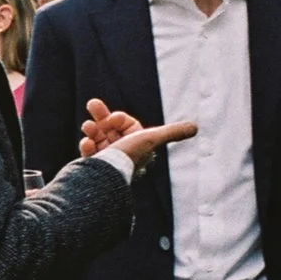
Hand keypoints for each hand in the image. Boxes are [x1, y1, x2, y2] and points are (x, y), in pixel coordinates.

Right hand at [78, 98, 197, 171]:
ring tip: (87, 127)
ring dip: (92, 129)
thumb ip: (172, 132)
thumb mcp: (152, 139)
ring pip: (98, 137)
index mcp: (137, 146)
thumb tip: (195, 127)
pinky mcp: (95, 165)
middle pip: (111, 128)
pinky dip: (86, 145)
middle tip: (92, 103)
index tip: (112, 118)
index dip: (118, 117)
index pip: (126, 125)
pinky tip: (86, 143)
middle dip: (101, 116)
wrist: (107, 176)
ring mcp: (109, 159)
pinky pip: (89, 151)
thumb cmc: (129, 157)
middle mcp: (123, 152)